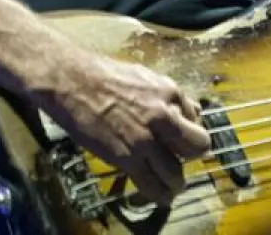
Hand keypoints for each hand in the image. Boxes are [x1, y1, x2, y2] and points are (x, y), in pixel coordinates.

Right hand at [41, 53, 211, 205]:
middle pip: (197, 147)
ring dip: (176, 182)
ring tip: (172, 185)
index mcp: (169, 93)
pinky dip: (159, 194)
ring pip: (176, 173)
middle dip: (192, 156)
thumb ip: (170, 96)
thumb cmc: (105, 76)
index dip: (190, 132)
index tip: (181, 140)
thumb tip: (192, 110)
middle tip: (181, 160)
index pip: (197, 120)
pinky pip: (151, 185)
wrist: (74, 82)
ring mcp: (145, 139)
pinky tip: (160, 195)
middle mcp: (163, 116)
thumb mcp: (146, 77)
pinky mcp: (126, 158)